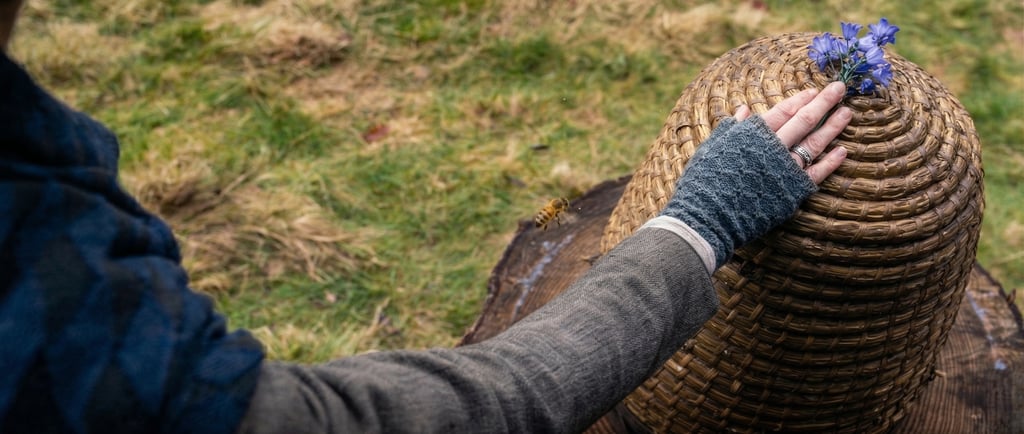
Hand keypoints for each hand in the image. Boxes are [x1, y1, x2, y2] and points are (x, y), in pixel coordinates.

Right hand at [656, 82, 850, 269]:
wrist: (708, 216)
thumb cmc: (704, 181)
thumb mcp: (711, 148)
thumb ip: (730, 129)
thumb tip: (742, 110)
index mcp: (752, 134)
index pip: (783, 111)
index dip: (799, 99)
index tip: (814, 90)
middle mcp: (773, 148)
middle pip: (804, 120)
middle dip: (824, 102)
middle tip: (840, 89)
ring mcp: (786, 169)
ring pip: (815, 143)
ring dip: (833, 127)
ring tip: (847, 114)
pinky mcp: (792, 190)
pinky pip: (816, 173)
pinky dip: (831, 162)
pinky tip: (842, 150)